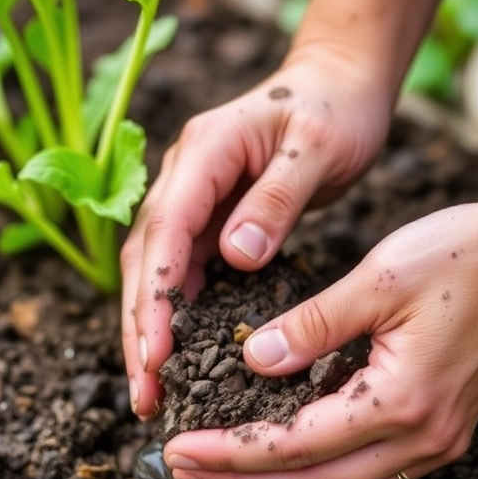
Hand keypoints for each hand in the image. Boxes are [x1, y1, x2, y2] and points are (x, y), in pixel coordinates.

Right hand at [121, 51, 395, 418]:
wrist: (338, 84)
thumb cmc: (334, 109)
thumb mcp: (318, 148)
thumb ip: (277, 198)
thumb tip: (238, 255)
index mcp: (203, 152)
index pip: (165, 230)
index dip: (156, 295)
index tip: (157, 352)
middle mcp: (184, 176)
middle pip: (145, 259)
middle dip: (139, 329)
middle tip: (145, 394)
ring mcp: (192, 197)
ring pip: (156, 271)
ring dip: (150, 330)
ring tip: (153, 392)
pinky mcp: (208, 218)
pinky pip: (183, 271)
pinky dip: (177, 315)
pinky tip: (180, 356)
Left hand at [161, 194, 477, 478]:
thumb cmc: (460, 256)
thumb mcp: (375, 278)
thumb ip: (310, 325)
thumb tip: (252, 358)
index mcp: (402, 401)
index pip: (295, 447)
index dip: (231, 453)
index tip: (179, 447)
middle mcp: (422, 439)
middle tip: (181, 466)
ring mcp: (434, 444)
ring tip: (217, 472)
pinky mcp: (436, 434)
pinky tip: (277, 465)